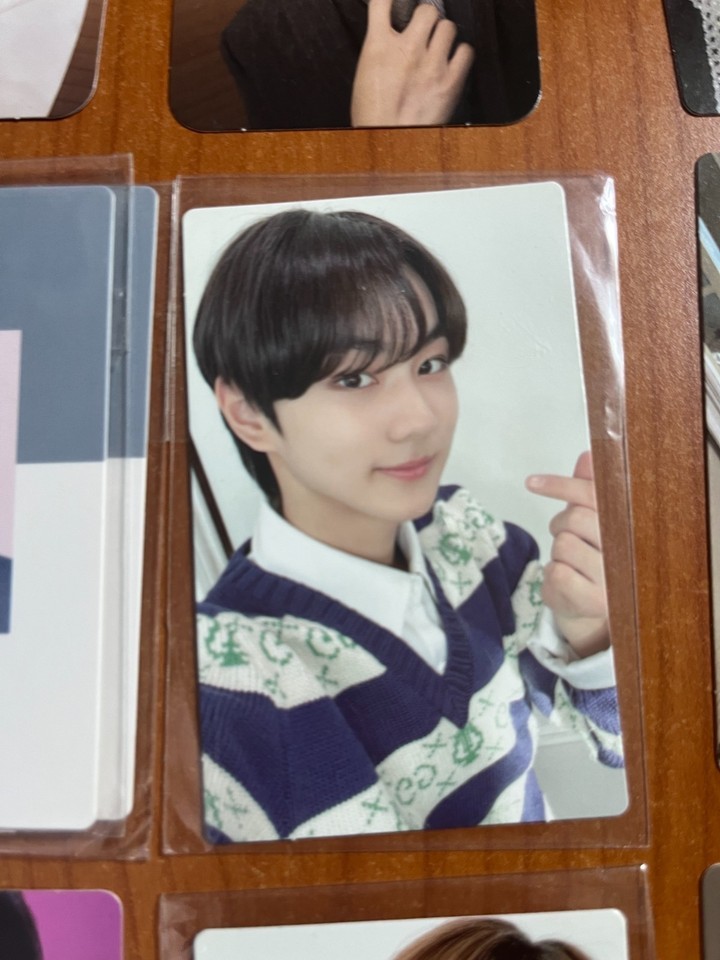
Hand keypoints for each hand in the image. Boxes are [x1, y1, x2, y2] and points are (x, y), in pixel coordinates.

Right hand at [351, 0, 473, 126]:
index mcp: (379, 47)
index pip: (384, 2)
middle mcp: (408, 49)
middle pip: (427, 9)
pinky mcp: (450, 81)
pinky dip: (461, 53)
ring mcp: (432, 64)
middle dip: (425, 18)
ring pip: (448, 27)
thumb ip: (380, 51)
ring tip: (438, 48)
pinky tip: (452, 60)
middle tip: (423, 30)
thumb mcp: (365, 76)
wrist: (391, 145)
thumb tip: (388, 39)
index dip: (392, 0)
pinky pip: (466, 50)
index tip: (395, 3)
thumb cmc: (373, 119)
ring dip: (443, 35)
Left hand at [525, 451, 609, 657]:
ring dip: (557, 551)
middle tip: (564, 534)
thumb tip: (588, 455)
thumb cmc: (591, 559)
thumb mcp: (590, 524)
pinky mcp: (593, 600)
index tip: (532, 482)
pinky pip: (556, 570)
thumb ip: (588, 491)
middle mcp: (627, 551)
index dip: (561, 485)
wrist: (592, 613)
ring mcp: (612, 578)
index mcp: (629, 527)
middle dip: (560, 522)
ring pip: (563, 544)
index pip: (594, 496)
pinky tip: (565, 581)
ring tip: (570, 562)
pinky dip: (552, 573)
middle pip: (576, 518)